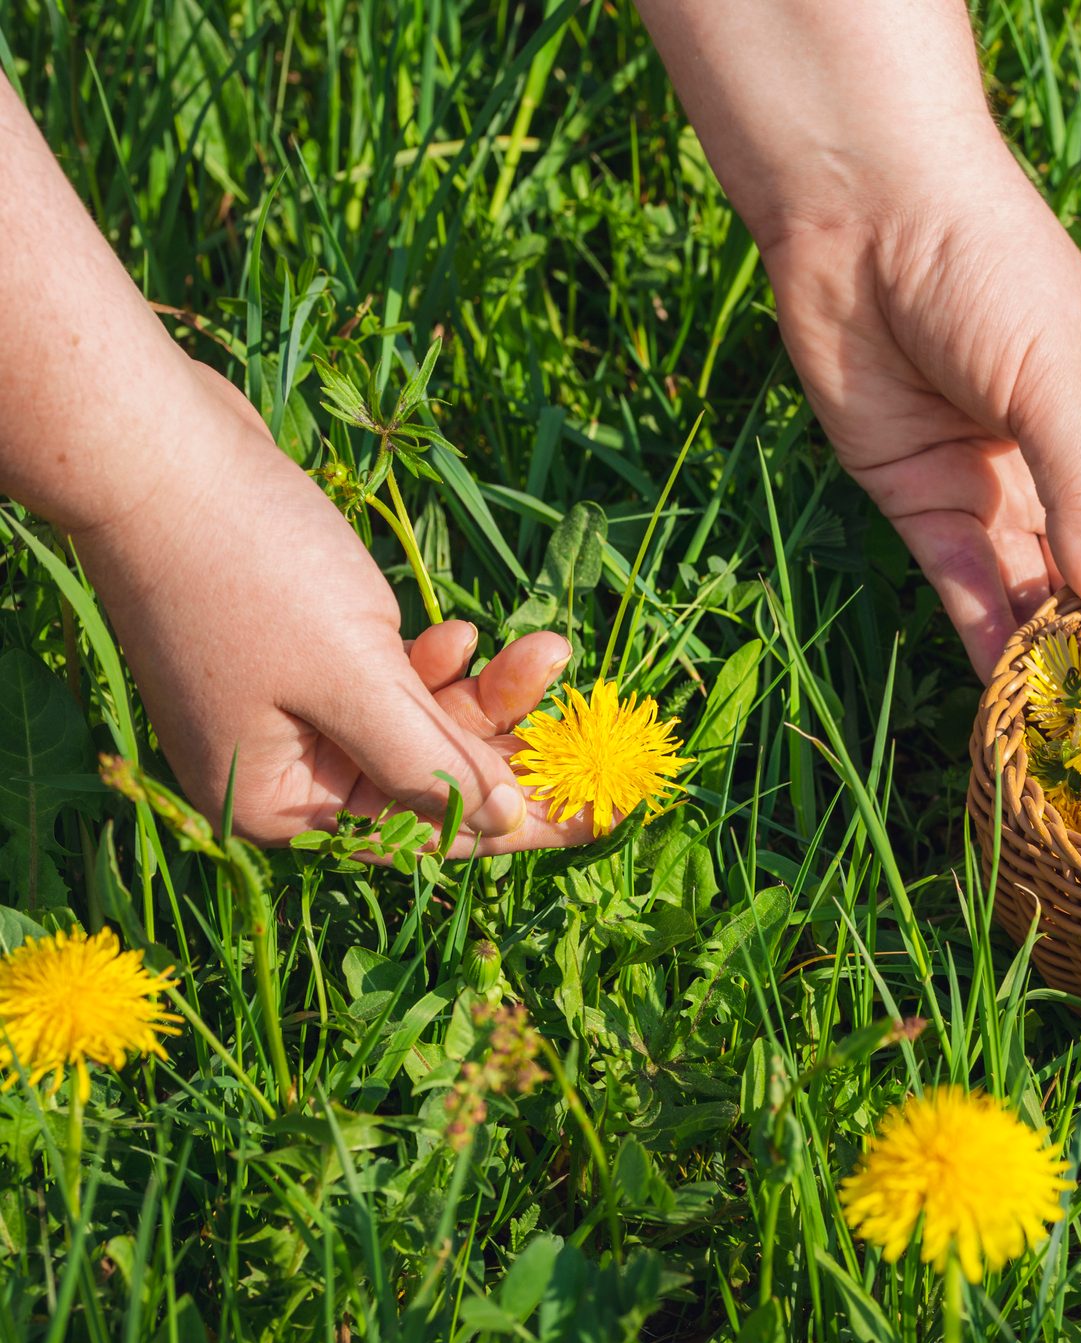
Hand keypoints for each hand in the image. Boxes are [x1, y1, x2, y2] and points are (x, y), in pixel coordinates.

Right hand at [69, 369, 595, 854]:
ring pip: (419, 722)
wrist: (160, 451)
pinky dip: (435, 660)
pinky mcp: (302, 655)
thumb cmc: (249, 567)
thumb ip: (427, 759)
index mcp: (279, 804)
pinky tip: (468, 631)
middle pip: (428, 780)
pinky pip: (391, 679)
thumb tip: (500, 825)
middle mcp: (283, 772)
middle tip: (594, 724)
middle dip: (511, 743)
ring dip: (487, 689)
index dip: (519, 825)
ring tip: (548, 647)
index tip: (604, 815)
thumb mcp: (353, 678)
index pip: (424, 835)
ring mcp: (290, 712)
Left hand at [761, 157, 1080, 674]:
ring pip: (1034, 593)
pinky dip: (982, 636)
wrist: (863, 216)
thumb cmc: (992, 270)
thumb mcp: (1062, 380)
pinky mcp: (921, 505)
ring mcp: (994, 493)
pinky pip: (962, 586)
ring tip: (1080, 728)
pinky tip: (1008, 693)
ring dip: (1051, 654)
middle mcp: (1067, 472)